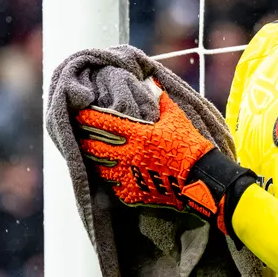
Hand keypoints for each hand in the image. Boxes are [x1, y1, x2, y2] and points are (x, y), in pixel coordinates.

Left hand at [74, 92, 215, 216]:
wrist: (200, 177)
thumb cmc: (188, 145)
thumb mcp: (176, 118)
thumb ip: (162, 101)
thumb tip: (154, 83)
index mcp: (138, 135)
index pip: (104, 124)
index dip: (88, 118)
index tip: (78, 113)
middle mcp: (128, 155)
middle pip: (95, 148)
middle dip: (83, 141)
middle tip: (78, 135)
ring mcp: (129, 176)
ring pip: (100, 168)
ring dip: (93, 161)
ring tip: (89, 155)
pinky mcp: (133, 193)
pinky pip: (113, 186)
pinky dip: (110, 180)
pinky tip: (110, 174)